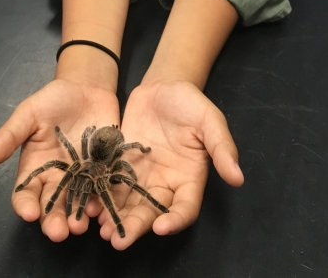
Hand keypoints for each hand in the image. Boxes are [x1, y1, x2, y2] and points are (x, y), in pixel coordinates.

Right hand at [0, 78, 119, 240]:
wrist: (88, 86)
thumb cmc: (54, 99)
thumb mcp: (29, 113)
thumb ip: (9, 136)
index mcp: (35, 167)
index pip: (24, 193)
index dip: (25, 205)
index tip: (28, 213)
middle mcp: (57, 177)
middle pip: (52, 206)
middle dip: (54, 222)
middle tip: (58, 232)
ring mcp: (82, 177)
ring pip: (77, 205)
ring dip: (78, 218)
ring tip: (79, 226)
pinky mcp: (104, 171)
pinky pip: (102, 191)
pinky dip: (102, 202)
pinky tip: (102, 209)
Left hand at [97, 80, 243, 248]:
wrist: (162, 86)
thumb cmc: (191, 102)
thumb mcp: (210, 120)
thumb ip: (222, 148)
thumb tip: (238, 178)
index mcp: (190, 178)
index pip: (185, 207)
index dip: (175, 220)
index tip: (161, 227)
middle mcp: (165, 183)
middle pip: (152, 212)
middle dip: (136, 227)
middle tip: (119, 240)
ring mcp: (142, 176)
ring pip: (129, 204)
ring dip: (116, 219)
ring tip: (102, 230)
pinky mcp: (121, 165)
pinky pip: (111, 186)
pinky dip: (101, 197)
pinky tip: (90, 205)